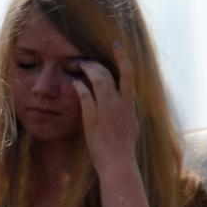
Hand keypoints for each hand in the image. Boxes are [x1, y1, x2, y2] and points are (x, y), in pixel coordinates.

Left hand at [72, 41, 138, 176]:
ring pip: (97, 80)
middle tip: (85, 60)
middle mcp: (120, 103)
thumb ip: (128, 111)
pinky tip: (74, 83)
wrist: (118, 163)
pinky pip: (85, 95)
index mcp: (130, 105)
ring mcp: (106, 110)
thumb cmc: (124, 148)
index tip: (116, 44)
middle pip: (108, 74)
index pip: (129, 74)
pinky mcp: (93, 117)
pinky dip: (79, 87)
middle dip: (96, 64)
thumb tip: (128, 103)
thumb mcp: (132, 126)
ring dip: (87, 70)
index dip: (122, 56)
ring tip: (79, 66)